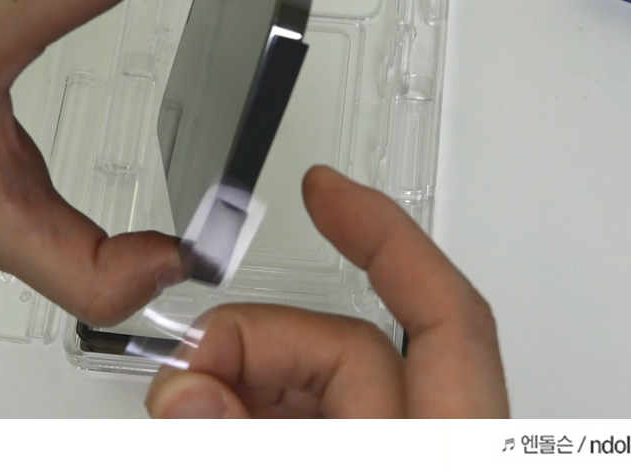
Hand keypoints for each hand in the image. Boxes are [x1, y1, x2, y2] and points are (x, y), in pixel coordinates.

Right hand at [145, 166, 508, 417]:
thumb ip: (247, 441)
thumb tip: (188, 393)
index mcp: (449, 442)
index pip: (446, 313)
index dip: (387, 236)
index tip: (326, 187)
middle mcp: (425, 442)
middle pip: (349, 349)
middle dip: (253, 340)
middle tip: (186, 372)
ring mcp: (390, 453)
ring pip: (315, 385)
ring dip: (238, 379)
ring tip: (181, 405)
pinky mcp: (356, 465)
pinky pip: (301, 417)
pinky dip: (246, 409)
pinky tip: (206, 418)